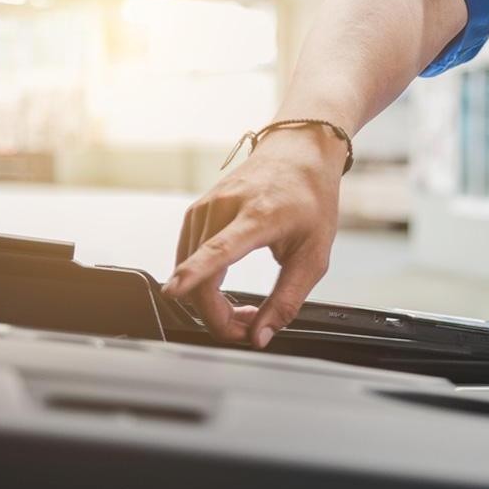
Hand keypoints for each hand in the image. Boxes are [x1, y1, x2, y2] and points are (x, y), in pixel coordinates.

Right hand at [162, 126, 346, 346]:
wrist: (298, 152)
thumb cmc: (311, 198)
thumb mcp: (314, 256)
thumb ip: (287, 300)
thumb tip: (260, 336)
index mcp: (259, 216)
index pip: (219, 249)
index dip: (195, 274)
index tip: (173, 290)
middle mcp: (224, 207)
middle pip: (200, 274)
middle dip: (217, 316)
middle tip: (248, 328)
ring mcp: (205, 207)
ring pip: (189, 271)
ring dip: (211, 302)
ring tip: (248, 309)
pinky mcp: (196, 212)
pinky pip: (188, 258)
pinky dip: (202, 282)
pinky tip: (226, 287)